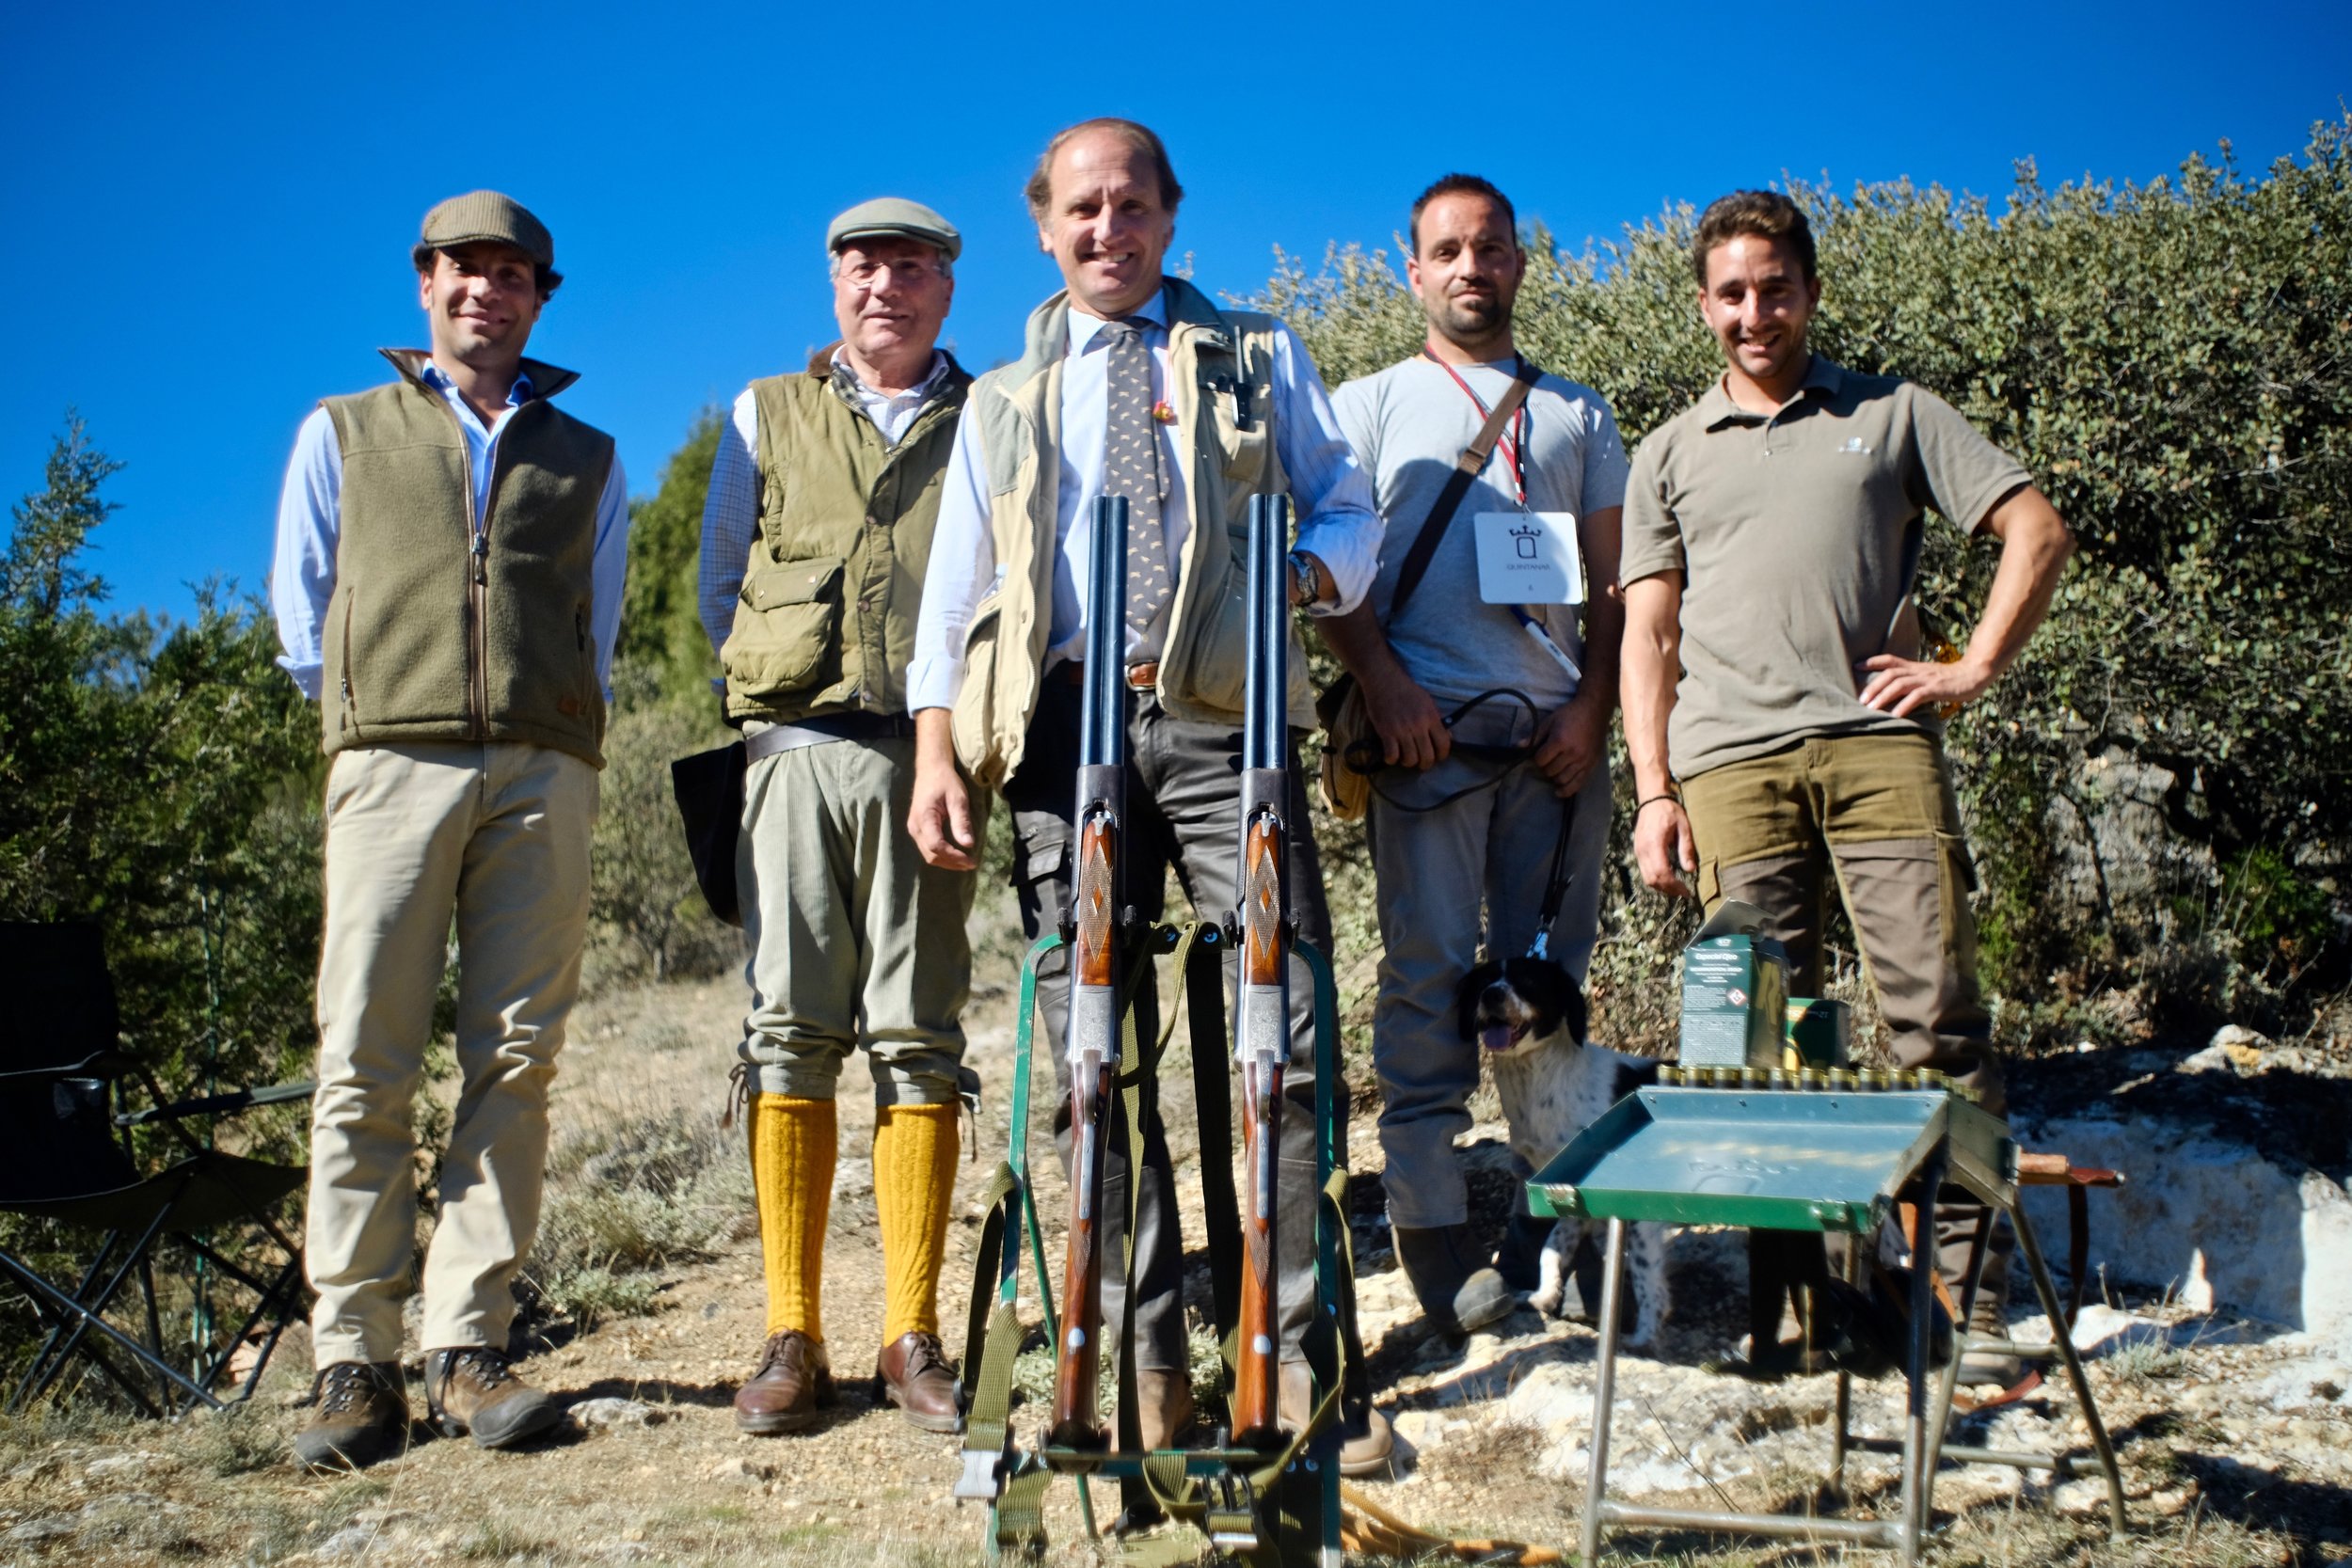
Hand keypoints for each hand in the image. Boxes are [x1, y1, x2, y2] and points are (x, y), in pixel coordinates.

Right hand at [908, 751, 977, 871]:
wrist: (930, 770)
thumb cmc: (945, 781)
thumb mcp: (958, 799)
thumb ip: (961, 822)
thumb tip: (968, 845)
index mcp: (924, 818)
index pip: (937, 846)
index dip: (954, 857)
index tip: (971, 860)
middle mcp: (915, 826)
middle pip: (931, 855)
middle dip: (952, 863)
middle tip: (972, 864)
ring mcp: (914, 829)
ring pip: (928, 855)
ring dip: (947, 862)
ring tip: (966, 862)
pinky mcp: (917, 829)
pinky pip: (927, 848)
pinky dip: (941, 855)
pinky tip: (955, 854)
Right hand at [1363, 672, 1450, 769]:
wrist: (1384, 680)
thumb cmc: (1407, 691)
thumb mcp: (1427, 702)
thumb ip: (1437, 719)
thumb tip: (1447, 737)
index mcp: (1431, 717)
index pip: (1444, 744)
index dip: (1442, 755)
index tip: (1437, 758)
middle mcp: (1418, 725)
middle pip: (1427, 756)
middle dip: (1425, 764)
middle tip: (1420, 763)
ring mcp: (1402, 730)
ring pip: (1410, 759)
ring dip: (1408, 762)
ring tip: (1405, 758)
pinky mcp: (1386, 732)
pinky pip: (1392, 755)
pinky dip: (1391, 759)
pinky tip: (1391, 756)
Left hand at [1530, 693, 1607, 797]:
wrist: (1595, 711)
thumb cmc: (1570, 714)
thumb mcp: (1550, 721)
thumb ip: (1535, 736)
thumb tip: (1518, 747)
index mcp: (1560, 741)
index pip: (1541, 760)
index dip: (1537, 758)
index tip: (1540, 753)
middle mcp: (1572, 753)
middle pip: (1550, 771)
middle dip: (1545, 767)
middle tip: (1547, 761)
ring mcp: (1583, 761)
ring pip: (1562, 779)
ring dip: (1554, 777)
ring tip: (1554, 770)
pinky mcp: (1591, 765)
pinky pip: (1578, 784)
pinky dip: (1567, 790)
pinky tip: (1559, 792)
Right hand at [1634, 798, 1697, 898]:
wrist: (1652, 800)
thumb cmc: (1669, 811)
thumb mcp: (1684, 827)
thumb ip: (1686, 849)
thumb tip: (1690, 869)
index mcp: (1655, 843)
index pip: (1662, 872)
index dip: (1674, 885)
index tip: (1686, 891)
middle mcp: (1643, 850)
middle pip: (1653, 879)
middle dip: (1668, 889)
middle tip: (1683, 892)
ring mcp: (1638, 851)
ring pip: (1647, 878)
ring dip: (1661, 887)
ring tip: (1677, 888)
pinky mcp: (1638, 851)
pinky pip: (1645, 871)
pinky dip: (1656, 879)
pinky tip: (1668, 878)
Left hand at [1858, 652, 1991, 717]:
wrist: (1975, 675)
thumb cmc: (1950, 680)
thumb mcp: (1928, 678)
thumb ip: (1913, 683)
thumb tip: (1895, 695)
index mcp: (1914, 667)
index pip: (1890, 660)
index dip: (1872, 661)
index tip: (1855, 666)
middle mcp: (1918, 671)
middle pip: (1890, 673)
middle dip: (1873, 685)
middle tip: (1860, 699)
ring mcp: (1927, 679)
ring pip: (1900, 684)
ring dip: (1883, 696)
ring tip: (1871, 708)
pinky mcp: (1937, 689)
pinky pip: (1917, 696)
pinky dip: (1904, 706)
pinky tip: (1895, 716)